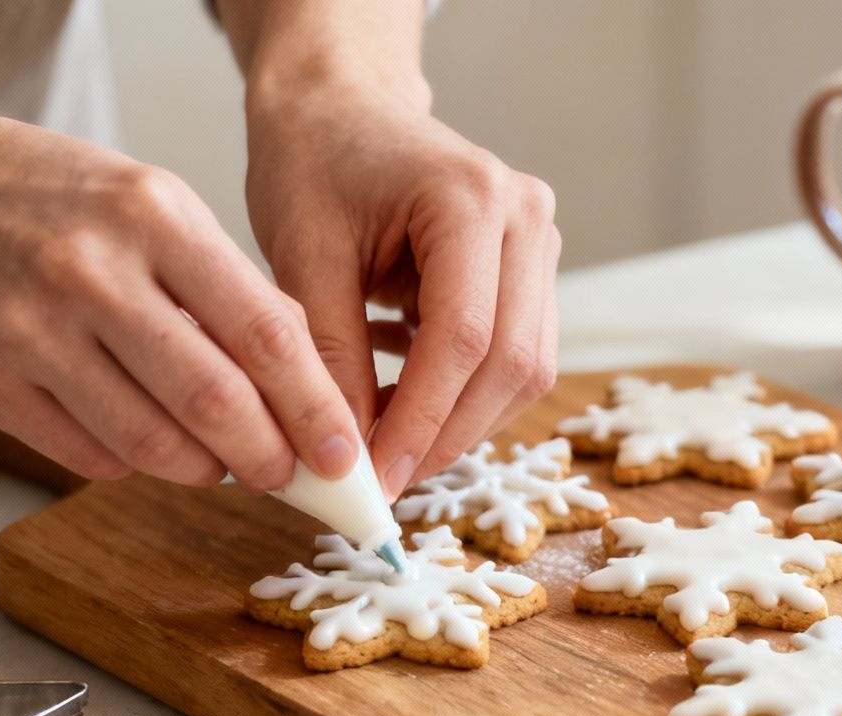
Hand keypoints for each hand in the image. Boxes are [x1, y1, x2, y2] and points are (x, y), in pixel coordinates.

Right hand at [0, 110, 362, 488]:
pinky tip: (143, 439)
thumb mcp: (148, 202)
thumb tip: (303, 380)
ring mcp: (31, 332)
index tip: (345, 454)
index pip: (265, 334)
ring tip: (222, 461)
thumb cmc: (41, 195)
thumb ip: (223, 283)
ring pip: (154, 445)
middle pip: (215, 404)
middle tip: (293, 476)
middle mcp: (93, 273)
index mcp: (153, 216)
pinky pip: (89, 456)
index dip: (316, 409)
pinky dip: (135, 463)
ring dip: (206, 470)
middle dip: (270, 458)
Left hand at [245, 84, 561, 497]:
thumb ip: (329, 356)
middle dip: (450, 433)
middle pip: (512, 361)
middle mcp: (527, 218)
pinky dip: (467, 396)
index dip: (423, 419)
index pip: (464, 336)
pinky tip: (408, 406)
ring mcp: (540, 244)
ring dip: (463, 422)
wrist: (341, 110)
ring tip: (392, 446)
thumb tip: (347, 456)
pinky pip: (517, 355)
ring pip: (527, 369)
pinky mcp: (532, 271)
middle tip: (387, 479)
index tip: (377, 474)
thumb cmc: (313, 162)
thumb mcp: (302, 256)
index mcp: (472, 198)